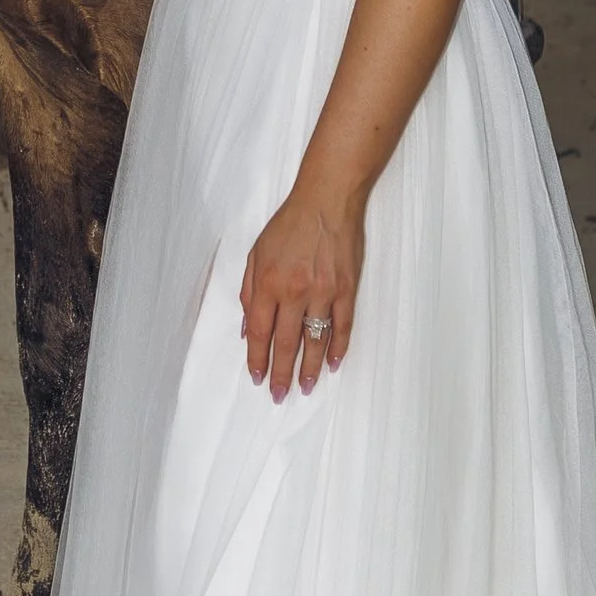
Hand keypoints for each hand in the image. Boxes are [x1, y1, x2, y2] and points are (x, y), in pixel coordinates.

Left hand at [240, 186, 360, 400]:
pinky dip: (339, 348)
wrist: (327, 200)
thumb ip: (249, 292)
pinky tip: (334, 364)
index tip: (257, 378)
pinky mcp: (346, 289)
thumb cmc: (288, 225)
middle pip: (286, 344)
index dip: (257, 358)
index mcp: (268, 283)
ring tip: (305, 387)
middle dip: (281, 373)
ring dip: (310, 368)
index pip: (260, 332)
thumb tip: (249, 328)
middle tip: (279, 396)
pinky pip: (342, 326)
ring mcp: (323, 292)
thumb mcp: (255, 253)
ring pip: (316, 341)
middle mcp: (295, 291)